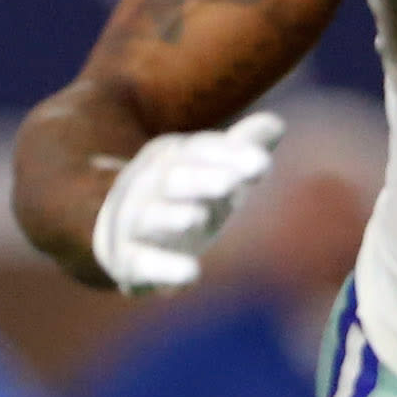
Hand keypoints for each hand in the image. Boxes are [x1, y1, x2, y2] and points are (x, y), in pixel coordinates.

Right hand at [89, 110, 282, 293]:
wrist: (119, 233)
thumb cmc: (180, 197)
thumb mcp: (210, 172)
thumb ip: (239, 149)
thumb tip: (276, 123)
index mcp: (169, 156)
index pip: (200, 151)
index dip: (230, 157)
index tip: (263, 166)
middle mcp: (146, 184)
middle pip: (172, 178)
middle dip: (200, 180)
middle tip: (230, 184)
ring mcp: (132, 222)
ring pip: (151, 217)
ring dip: (172, 217)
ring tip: (197, 218)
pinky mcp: (127, 260)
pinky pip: (142, 263)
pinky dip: (164, 268)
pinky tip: (191, 273)